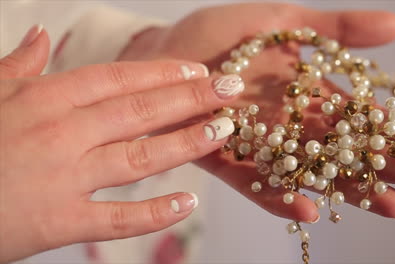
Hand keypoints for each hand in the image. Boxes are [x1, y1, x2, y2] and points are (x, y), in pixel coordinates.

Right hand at [0, 25, 243, 262]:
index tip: (198, 69)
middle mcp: (61, 134)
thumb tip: (43, 35)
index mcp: (45, 99)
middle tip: (231, 91)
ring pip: (139, 157)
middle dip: (191, 98)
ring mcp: (63, 179)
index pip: (118, 78)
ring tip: (222, 131)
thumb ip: (19, 65)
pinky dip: (154, 214)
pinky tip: (188, 203)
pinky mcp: (58, 223)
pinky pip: (117, 220)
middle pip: (140, 110)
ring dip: (186, 143)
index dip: (163, 73)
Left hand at [119, 3, 394, 220]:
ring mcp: (260, 145)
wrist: (163, 51)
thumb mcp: (283, 20)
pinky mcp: (225, 158)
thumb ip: (334, 29)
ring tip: (393, 207)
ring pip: (312, 172)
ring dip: (350, 189)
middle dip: (390, 167)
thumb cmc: (218, 33)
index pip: (365, 117)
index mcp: (307, 93)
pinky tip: (312, 209)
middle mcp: (289, 124)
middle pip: (346, 150)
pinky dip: (281, 197)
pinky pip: (256, 183)